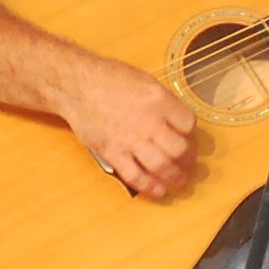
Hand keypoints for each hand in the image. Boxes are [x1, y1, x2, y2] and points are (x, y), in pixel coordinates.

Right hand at [62, 59, 199, 198]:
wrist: (77, 85)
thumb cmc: (108, 78)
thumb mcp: (144, 80)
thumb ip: (163, 101)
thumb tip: (176, 120)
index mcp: (159, 100)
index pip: (188, 123)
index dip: (191, 133)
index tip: (188, 137)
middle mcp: (148, 121)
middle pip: (180, 149)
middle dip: (188, 160)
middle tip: (190, 163)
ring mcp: (130, 139)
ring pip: (162, 166)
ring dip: (174, 177)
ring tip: (179, 180)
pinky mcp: (113, 153)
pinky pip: (135, 176)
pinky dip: (149, 186)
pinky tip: (158, 190)